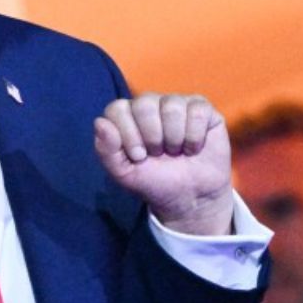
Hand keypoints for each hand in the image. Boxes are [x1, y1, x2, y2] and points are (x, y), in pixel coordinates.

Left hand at [94, 93, 234, 235]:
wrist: (190, 198)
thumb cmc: (155, 182)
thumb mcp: (124, 174)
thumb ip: (106, 151)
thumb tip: (100, 123)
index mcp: (127, 116)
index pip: (117, 109)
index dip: (128, 135)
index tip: (139, 157)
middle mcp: (151, 104)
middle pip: (144, 104)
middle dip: (152, 136)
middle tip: (158, 154)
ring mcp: (177, 104)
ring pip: (172, 106)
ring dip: (175, 138)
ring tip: (176, 151)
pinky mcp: (202, 109)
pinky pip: (197, 111)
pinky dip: (194, 136)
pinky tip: (193, 147)